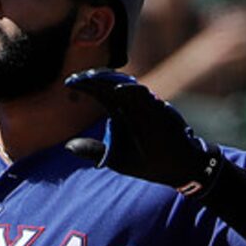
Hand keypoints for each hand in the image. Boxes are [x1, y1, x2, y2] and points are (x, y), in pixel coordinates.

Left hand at [64, 69, 218, 193]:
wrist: (178, 167)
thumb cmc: (147, 161)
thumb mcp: (115, 158)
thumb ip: (93, 150)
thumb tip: (68, 146)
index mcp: (122, 112)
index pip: (102, 92)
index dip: (86, 85)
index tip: (68, 82)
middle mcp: (134, 105)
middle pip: (112, 84)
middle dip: (94, 79)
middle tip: (77, 78)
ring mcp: (148, 106)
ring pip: (128, 87)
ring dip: (110, 81)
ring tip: (91, 78)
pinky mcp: (161, 112)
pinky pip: (147, 100)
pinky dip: (134, 94)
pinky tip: (119, 92)